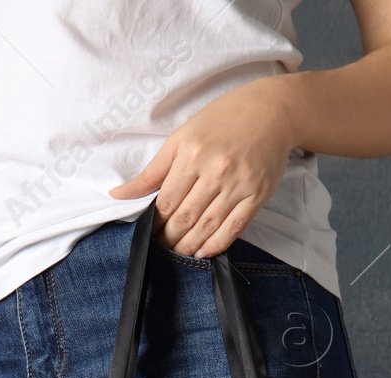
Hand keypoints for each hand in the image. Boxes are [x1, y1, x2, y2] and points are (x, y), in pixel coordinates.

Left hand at [109, 77, 296, 257]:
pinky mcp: (257, 194)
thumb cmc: (223, 120)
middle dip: (169, 238)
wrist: (272, 111)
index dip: (155, 222)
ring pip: (207, 226)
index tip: (149, 233)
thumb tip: (119, 194)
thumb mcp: (181, 136)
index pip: (167, 200)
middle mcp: (215, 170)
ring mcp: (239, 184)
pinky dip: (216, 244)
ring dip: (189, 245)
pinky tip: (203, 251)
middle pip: (185, 217)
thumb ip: (152, 171)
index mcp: (191, 154)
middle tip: (161, 248)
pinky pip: (234, 227)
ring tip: (178, 253)